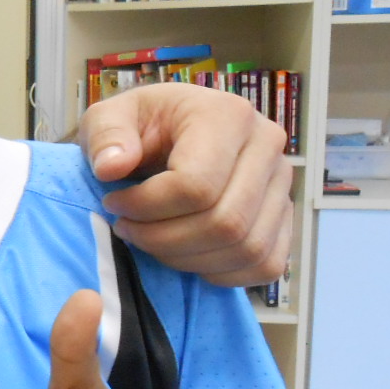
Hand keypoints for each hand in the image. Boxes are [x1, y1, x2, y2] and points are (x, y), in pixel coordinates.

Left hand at [77, 83, 291, 285]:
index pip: (196, 186)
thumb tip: (112, 167)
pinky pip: (265, 264)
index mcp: (228, 115)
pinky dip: (221, 273)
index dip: (146, 207)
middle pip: (226, 222)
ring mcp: (282, 183)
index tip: (114, 203)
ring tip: (151, 240)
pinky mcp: (284, 215)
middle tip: (127, 229)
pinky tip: (184, 255)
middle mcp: (267, 146)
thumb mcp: (106, 117)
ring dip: (187, 259)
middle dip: (163, 239)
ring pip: (245, 248)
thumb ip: (105, 136)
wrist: (167, 132)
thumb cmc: (138, 125)